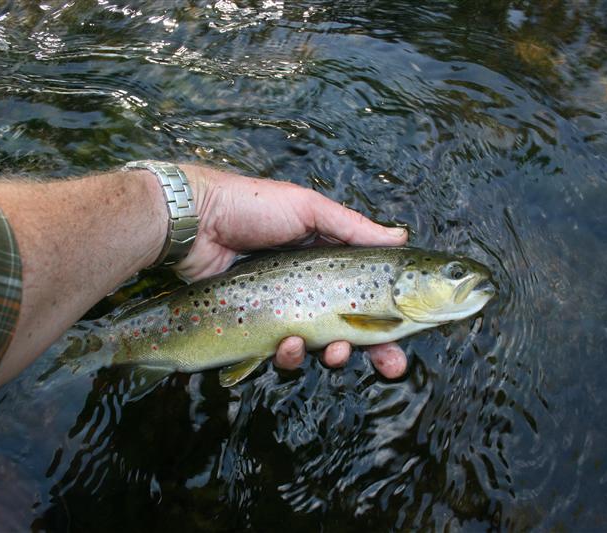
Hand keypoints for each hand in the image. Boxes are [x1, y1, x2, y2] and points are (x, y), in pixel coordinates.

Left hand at [173, 164, 408, 378]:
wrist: (197, 222)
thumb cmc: (253, 207)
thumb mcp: (308, 208)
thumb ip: (353, 227)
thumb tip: (401, 237)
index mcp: (328, 264)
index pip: (369, 296)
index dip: (392, 320)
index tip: (409, 337)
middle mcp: (311, 291)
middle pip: (353, 331)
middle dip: (375, 352)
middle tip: (392, 366)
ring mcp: (284, 313)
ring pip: (318, 349)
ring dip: (332, 356)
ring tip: (331, 350)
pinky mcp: (256, 330)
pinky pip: (279, 355)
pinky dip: (288, 355)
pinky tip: (285, 343)